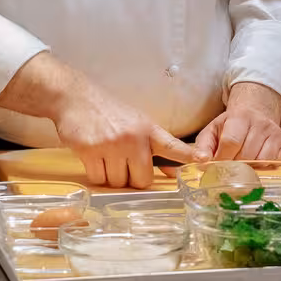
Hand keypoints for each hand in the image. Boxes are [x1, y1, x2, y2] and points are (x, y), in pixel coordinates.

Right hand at [47, 71, 201, 188]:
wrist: (75, 98)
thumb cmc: (108, 113)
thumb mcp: (136, 123)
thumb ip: (154, 147)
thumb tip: (172, 172)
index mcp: (148, 130)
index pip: (172, 145)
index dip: (188, 154)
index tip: (204, 159)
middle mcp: (133, 138)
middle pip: (142, 179)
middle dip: (132, 178)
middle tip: (122, 163)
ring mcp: (111, 145)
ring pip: (119, 182)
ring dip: (112, 177)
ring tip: (106, 156)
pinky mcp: (91, 150)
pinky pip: (99, 179)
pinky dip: (96, 174)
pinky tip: (93, 157)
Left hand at [195, 83, 280, 161]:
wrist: (254, 113)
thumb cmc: (230, 126)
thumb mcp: (212, 131)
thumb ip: (203, 146)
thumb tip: (201, 161)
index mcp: (239, 117)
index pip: (231, 141)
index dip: (223, 158)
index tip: (218, 164)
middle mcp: (260, 122)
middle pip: (247, 154)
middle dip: (236, 164)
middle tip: (231, 163)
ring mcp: (275, 132)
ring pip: (262, 160)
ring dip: (251, 166)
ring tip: (244, 160)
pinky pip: (276, 162)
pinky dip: (266, 166)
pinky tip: (258, 160)